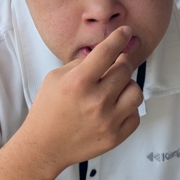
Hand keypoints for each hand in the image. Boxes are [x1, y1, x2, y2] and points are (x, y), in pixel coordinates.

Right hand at [20, 26, 143, 171]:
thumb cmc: (48, 110)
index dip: (119, 38)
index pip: (107, 52)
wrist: (44, 146)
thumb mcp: (55, 78)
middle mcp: (96, 100)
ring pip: (135, 91)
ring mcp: (108, 120)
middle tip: (114, 66)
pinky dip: (127, 109)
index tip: (126, 32)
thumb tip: (105, 51)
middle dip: (121, 63)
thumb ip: (81, 63)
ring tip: (114, 89)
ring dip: (127, 86)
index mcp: (78, 82)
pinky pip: (135, 114)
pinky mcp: (115, 136)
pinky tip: (113, 108)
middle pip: (125, 69)